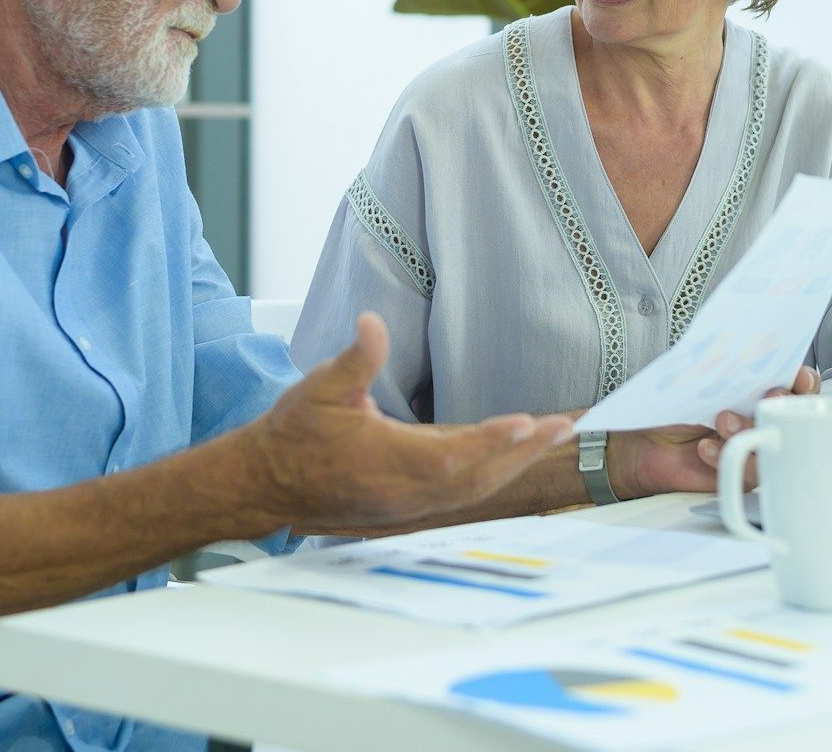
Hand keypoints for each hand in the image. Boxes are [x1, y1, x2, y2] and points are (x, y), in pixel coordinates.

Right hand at [244, 313, 573, 532]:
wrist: (266, 484)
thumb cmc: (293, 434)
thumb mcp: (321, 387)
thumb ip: (356, 357)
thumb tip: (372, 323)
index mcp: (389, 461)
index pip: (454, 453)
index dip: (493, 439)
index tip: (529, 422)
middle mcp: (406, 491)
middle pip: (480, 476)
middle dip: (526, 451)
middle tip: (565, 427)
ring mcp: (409, 505)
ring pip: (476, 489)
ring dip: (515, 464)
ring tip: (550, 437)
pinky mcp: (408, 509)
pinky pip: (463, 495)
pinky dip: (493, 476)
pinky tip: (511, 458)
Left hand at [604, 366, 821, 496]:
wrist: (645, 444)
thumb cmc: (675, 408)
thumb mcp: (700, 383)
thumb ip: (725, 372)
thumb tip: (742, 357)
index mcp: (759, 391)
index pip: (796, 386)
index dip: (804, 382)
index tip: (799, 377)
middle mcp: (763, 420)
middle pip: (793, 416)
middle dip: (783, 405)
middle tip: (769, 397)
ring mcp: (755, 448)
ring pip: (773, 444)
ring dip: (750, 429)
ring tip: (721, 420)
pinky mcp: (741, 476)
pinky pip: (748, 470)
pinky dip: (726, 456)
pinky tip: (704, 447)